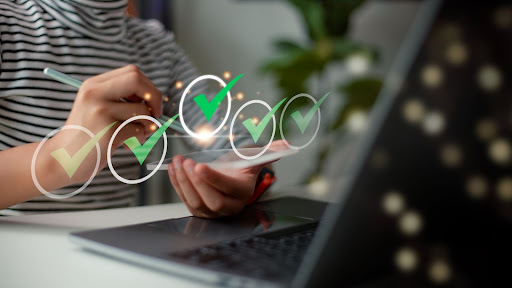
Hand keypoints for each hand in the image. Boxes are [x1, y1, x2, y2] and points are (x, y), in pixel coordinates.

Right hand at [44, 65, 161, 184]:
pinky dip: (139, 139)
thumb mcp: (96, 108)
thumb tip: (156, 99)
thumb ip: (120, 99)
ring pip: (143, 111)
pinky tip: (124, 145)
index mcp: (93, 85)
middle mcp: (95, 94)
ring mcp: (101, 112)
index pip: (132, 73)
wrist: (61, 160)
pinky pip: (139, 130)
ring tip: (134, 136)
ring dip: (147, 127)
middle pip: (138, 81)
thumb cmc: (86, 136)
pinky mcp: (108, 132)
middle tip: (155, 115)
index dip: (148, 87)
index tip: (150, 103)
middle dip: (154, 98)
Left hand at [168, 140, 286, 217]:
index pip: (226, 189)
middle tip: (187, 163)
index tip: (200, 165)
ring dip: (183, 181)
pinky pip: (184, 199)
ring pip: (195, 201)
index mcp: (242, 193)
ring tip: (178, 162)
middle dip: (195, 182)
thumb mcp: (253, 160)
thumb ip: (268, 152)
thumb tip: (286, 145)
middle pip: (210, 200)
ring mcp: (211, 211)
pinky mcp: (198, 209)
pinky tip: (173, 168)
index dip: (212, 179)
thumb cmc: (240, 169)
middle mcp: (228, 206)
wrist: (230, 180)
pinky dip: (176, 183)